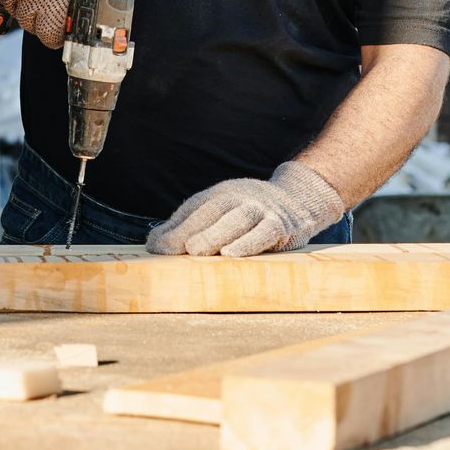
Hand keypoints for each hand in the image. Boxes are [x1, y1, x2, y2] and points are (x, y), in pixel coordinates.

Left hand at [146, 161, 344, 256]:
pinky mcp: (281, 225)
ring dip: (216, 235)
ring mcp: (261, 210)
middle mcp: (239, 198)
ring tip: (196, 251)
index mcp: (219, 195)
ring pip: (238, 219)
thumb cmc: (247, 211)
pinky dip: (249, 242)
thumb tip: (152, 245)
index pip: (194, 209)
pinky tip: (233, 254)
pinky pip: (265, 232)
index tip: (155, 248)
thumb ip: (186, 227)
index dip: (174, 228)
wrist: (297, 200)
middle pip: (214, 211)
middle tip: (171, 249)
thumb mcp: (217, 212)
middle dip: (191, 230)